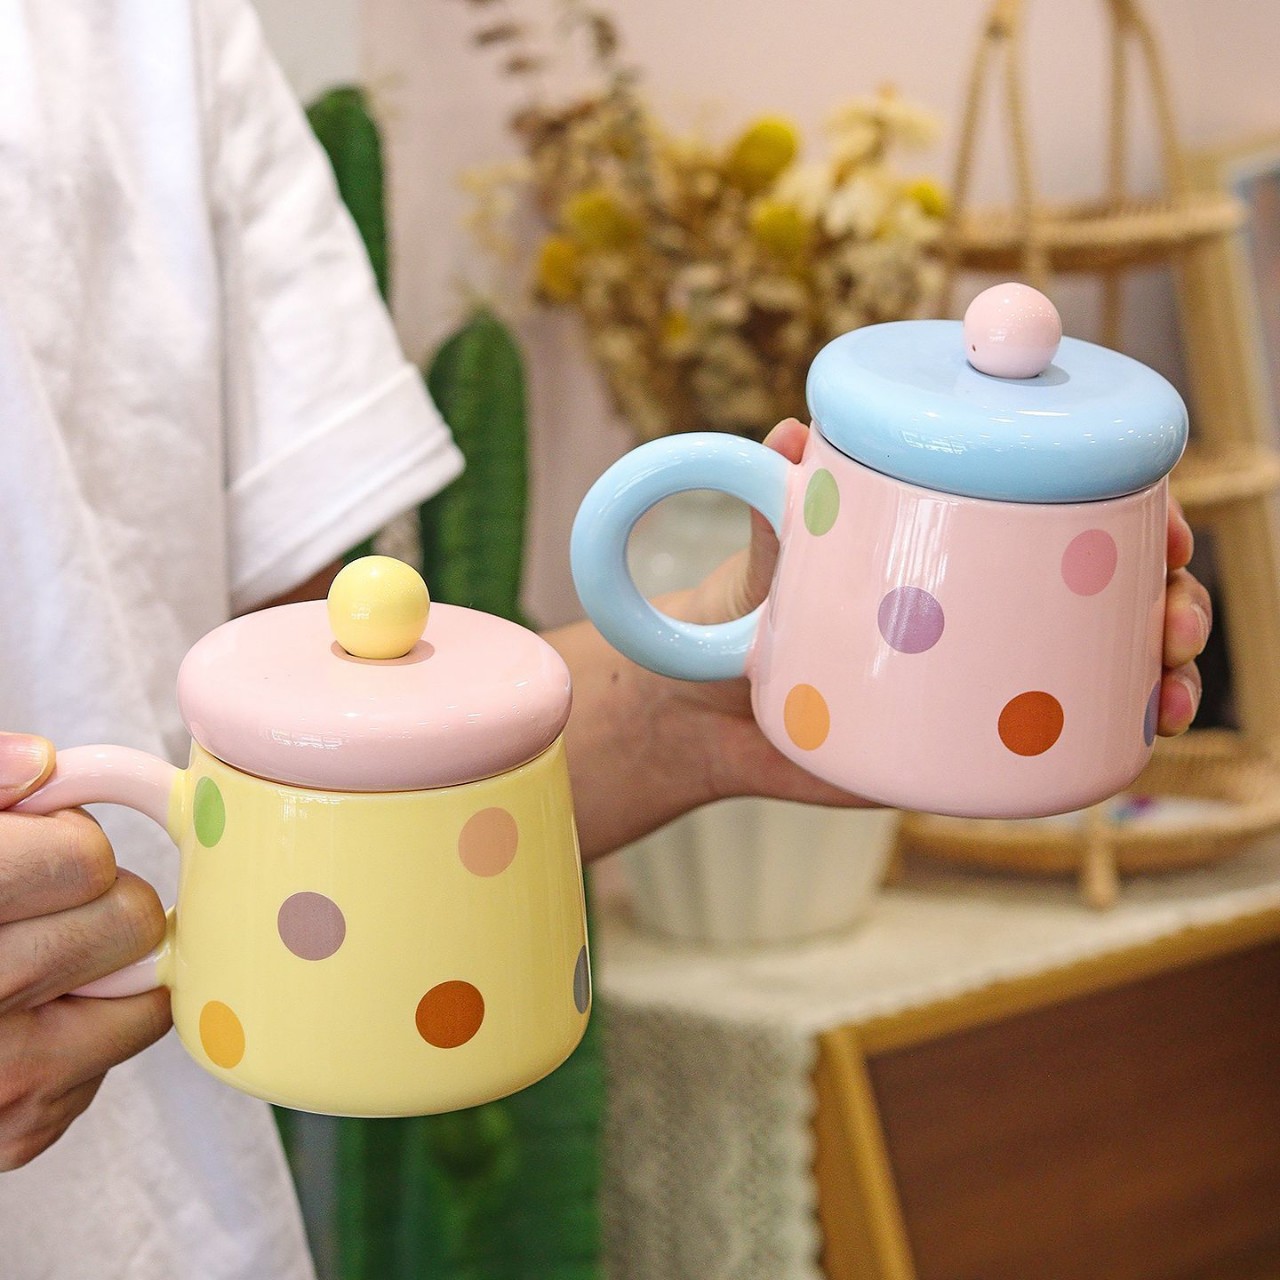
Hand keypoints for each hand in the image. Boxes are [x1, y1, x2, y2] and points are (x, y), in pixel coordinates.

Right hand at [0, 734, 169, 1169]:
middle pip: (129, 919)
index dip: (65, 841)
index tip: (34, 848)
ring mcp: (0, 1083)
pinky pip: (110, 1057)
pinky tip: (12, 1024)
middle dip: (95, 902)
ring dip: (101, 973)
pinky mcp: (19, 1135)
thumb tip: (40, 765)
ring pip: (143, 994)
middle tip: (33, 908)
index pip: (84, 859)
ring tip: (23, 965)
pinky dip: (78, 1035)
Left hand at [674, 418, 1210, 800]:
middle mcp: (983, 607)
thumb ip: (777, 508)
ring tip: (1167, 691)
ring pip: (1098, 668)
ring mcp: (981, 679)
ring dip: (1160, 673)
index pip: (1064, 514)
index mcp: (951, 541)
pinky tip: (1140, 742)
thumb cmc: (737, 609)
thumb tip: (793, 434)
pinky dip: (1112, 740)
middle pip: (1106, 592)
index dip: (1133, 514)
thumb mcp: (765, 554)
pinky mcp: (963, 747)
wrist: (696, 714)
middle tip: (1170, 617)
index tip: (1163, 526)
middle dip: (1169, 598)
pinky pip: (1053, 744)